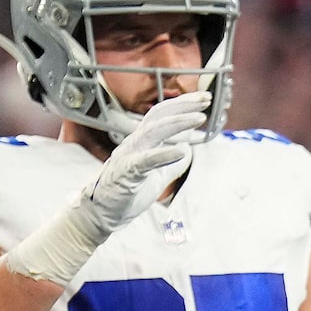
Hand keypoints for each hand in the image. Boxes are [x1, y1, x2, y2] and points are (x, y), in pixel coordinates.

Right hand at [78, 93, 209, 233]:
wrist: (103, 212)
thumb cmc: (127, 191)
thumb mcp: (157, 176)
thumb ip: (171, 163)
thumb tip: (187, 151)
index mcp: (142, 142)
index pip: (162, 115)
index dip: (183, 104)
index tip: (204, 98)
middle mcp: (135, 143)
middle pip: (159, 116)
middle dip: (183, 105)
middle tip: (206, 98)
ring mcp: (130, 156)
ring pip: (153, 132)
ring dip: (178, 123)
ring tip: (199, 119)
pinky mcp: (127, 173)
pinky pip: (146, 161)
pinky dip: (164, 154)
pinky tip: (181, 151)